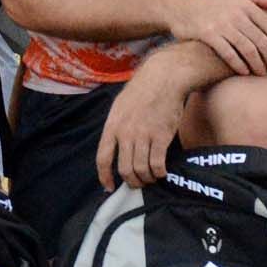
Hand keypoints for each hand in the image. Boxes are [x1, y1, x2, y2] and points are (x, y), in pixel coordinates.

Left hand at [95, 61, 187, 191]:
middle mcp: (125, 133)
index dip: (104, 176)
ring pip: (141, 170)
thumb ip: (117, 128)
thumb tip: (115, 149)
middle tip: (138, 183)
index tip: (109, 187)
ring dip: (147, 179)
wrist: (163, 79)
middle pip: (125, 169)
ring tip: (151, 177)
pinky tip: (162, 171)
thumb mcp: (119, 107)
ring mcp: (143, 135)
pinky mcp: (161, 136)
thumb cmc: (142, 91)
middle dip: (132, 182)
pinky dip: (160, 173)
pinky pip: (157, 164)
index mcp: (112, 126)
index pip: (103, 158)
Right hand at [164, 0, 266, 77]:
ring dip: (258, 66)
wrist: (179, 7)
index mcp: (246, 4)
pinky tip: (244, 73)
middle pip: (262, 42)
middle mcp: (236, 13)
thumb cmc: (210, 2)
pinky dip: (239, 65)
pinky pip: (229, 53)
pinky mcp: (208, 34)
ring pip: (248, 50)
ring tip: (263, 75)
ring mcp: (222, 24)